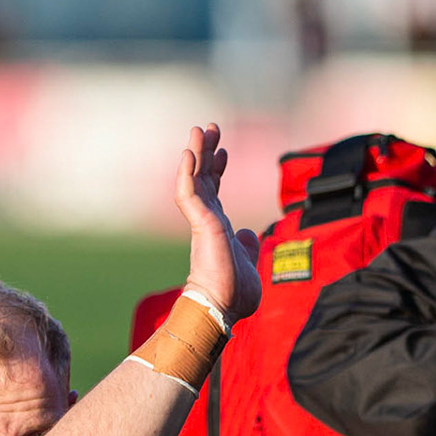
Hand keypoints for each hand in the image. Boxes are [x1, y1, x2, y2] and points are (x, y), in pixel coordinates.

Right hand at [176, 124, 261, 322]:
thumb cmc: (233, 293)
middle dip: (208, 152)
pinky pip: (188, 193)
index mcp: (218, 228)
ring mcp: (202, 221)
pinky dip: (187, 173)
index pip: (215, 191)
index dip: (218, 169)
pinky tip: (190, 153)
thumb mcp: (247, 261)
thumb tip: (248, 233)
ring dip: (196, 153)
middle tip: (212, 127)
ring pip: (194, 180)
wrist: (222, 308)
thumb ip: (247, 244)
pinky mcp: (200, 225)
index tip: (224, 151)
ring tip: (199, 129)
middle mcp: (207, 221)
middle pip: (204, 178)